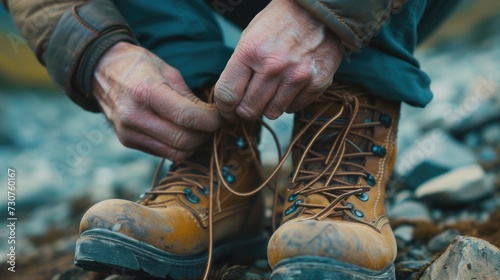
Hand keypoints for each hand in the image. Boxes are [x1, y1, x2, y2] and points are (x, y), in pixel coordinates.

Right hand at [93, 42, 222, 159]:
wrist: (100, 71)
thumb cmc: (138, 66)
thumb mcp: (167, 71)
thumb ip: (189, 96)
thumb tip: (213, 116)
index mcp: (145, 92)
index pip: (186, 117)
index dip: (211, 121)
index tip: (221, 117)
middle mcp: (134, 116)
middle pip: (183, 140)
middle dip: (205, 134)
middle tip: (213, 124)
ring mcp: (129, 133)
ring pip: (176, 153)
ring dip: (194, 145)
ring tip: (199, 129)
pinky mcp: (129, 142)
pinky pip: (165, 153)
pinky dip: (179, 147)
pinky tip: (183, 132)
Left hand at [215, 0, 342, 120]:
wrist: (317, 10)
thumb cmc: (279, 23)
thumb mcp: (249, 37)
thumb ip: (238, 69)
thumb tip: (231, 101)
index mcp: (250, 51)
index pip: (227, 95)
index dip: (224, 108)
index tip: (227, 111)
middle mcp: (274, 66)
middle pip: (249, 109)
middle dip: (245, 110)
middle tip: (248, 104)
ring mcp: (297, 75)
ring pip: (272, 113)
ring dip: (268, 106)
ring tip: (271, 91)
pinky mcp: (317, 82)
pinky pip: (294, 108)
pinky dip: (289, 102)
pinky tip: (289, 86)